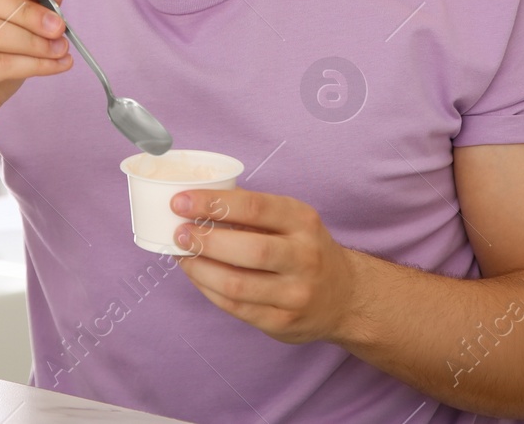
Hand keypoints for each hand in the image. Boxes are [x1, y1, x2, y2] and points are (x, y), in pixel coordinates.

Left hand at [170, 188, 360, 344]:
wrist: (345, 297)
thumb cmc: (306, 249)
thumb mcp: (293, 220)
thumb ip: (253, 211)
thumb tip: (198, 200)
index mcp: (303, 221)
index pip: (254, 207)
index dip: (214, 204)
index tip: (181, 202)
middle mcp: (304, 257)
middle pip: (248, 249)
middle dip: (205, 240)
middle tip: (178, 232)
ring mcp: (295, 294)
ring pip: (237, 284)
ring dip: (200, 269)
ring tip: (181, 255)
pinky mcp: (282, 322)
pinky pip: (236, 307)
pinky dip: (208, 290)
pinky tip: (197, 276)